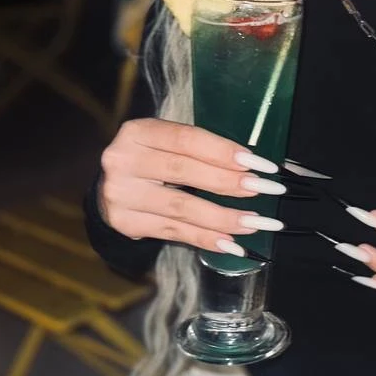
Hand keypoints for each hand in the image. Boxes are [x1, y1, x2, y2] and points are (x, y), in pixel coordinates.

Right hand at [97, 118, 286, 257]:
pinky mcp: (126, 222)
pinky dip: (206, 239)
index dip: (222, 151)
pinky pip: (174, 232)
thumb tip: (251, 166)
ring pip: (181, 208)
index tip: (255, 162)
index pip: (186, 139)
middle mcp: (123, 160)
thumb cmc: (152, 160)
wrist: (112, 187)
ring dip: (223, 217)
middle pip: (184, 172)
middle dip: (228, 182)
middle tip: (263, 189)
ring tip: (254, 222)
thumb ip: (201, 150)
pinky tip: (231, 243)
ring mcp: (120, 194)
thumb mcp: (167, 143)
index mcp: (137, 132)